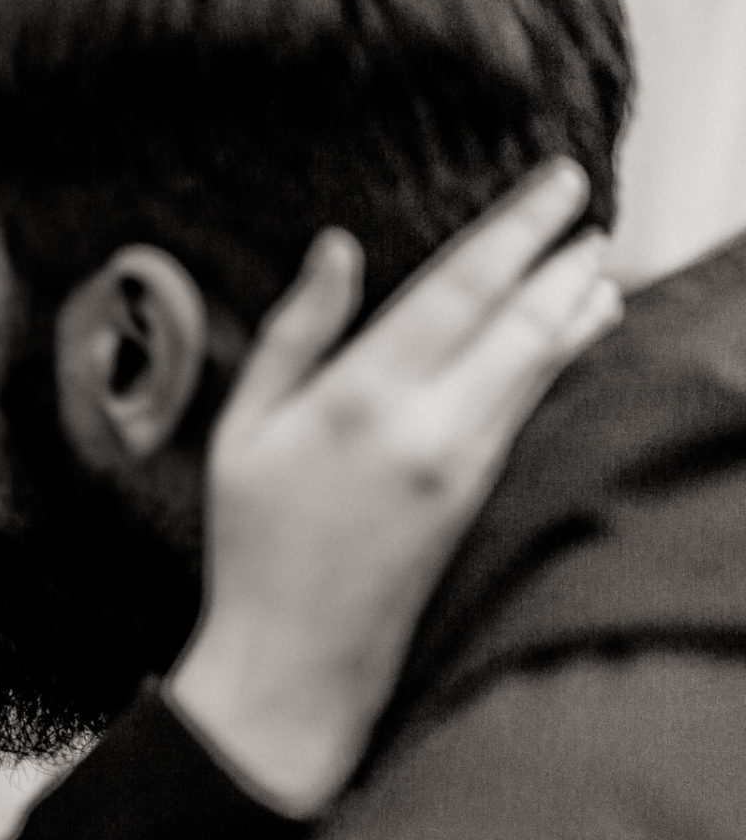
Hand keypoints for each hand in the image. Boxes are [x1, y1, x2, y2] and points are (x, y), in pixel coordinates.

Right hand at [166, 159, 619, 817]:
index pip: (459, 289)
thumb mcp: (242, 428)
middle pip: (520, 319)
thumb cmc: (255, 543)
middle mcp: (428, 425)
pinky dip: (561, 358)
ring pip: (541, 362)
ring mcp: (465, 464)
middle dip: (562, 257)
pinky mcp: (483, 496)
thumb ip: (295, 333)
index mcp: (360, 397)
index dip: (515, 229)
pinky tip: (574, 336)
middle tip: (587, 207)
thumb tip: (337, 250)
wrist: (299, 655)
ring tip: (598, 263)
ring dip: (576, 305)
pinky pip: (534, 405)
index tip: (555, 184)